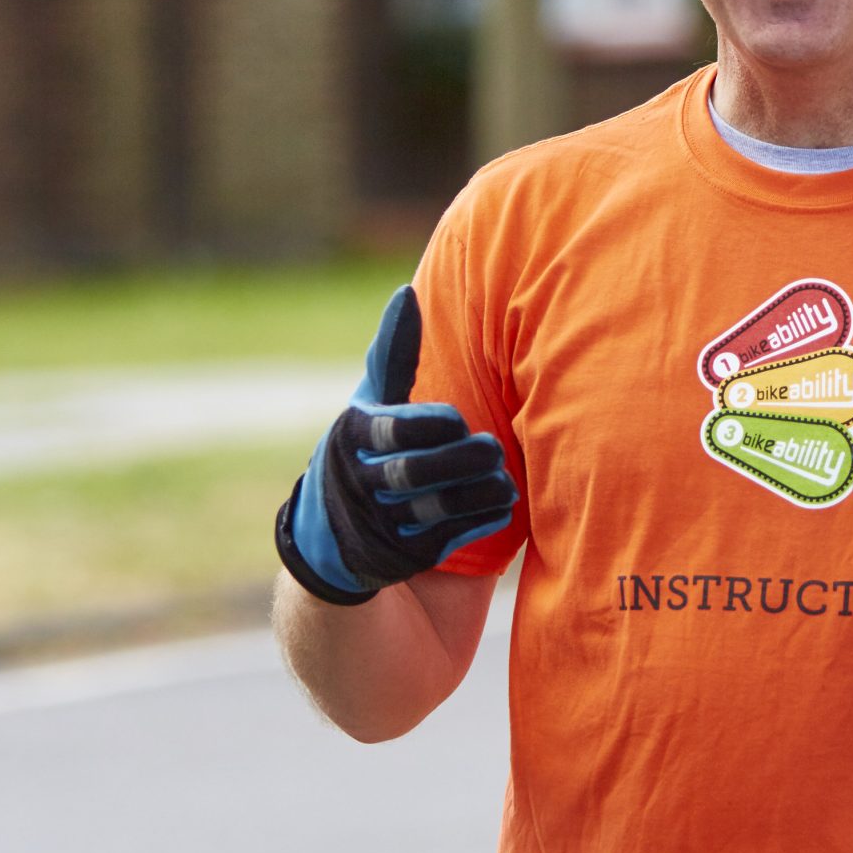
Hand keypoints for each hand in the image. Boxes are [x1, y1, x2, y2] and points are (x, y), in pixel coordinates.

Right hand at [275, 285, 516, 605]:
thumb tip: (407, 292)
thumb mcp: (373, 406)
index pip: (388, 429)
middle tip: (493, 449)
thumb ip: (392, 357)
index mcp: (351, 437)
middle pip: (410, 472)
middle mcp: (354, 483)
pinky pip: (444, 540)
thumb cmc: (372, 452)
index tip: (457, 420)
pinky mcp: (396, 560)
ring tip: (505, 479)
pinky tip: (501, 505)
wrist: (347, 541)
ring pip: (430, 509)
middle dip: (458, 461)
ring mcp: (373, 526)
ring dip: (476, 492)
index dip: (427, 425)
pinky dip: (477, 521)